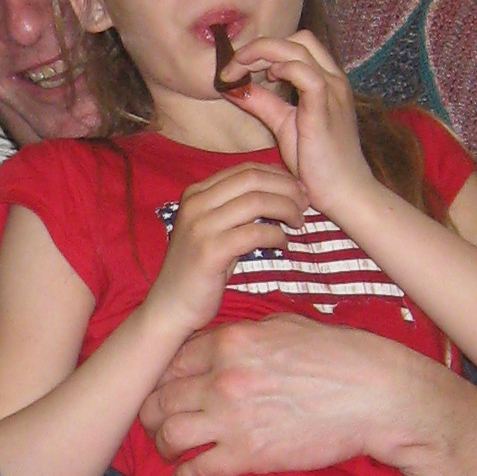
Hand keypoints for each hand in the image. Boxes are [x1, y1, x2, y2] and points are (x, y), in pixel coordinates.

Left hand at [141, 316, 421, 475]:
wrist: (375, 395)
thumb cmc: (339, 356)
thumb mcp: (285, 326)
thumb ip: (243, 334)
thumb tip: (219, 342)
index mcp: (229, 342)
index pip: (171, 361)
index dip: (162, 378)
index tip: (165, 390)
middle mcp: (222, 378)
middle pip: (160, 399)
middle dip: (153, 414)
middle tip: (159, 423)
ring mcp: (232, 418)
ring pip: (168, 436)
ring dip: (164, 446)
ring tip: (171, 451)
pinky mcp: (248, 455)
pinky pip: (196, 472)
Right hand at [148, 157, 307, 330]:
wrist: (170, 305)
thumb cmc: (198, 270)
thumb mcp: (212, 230)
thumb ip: (235, 209)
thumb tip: (278, 193)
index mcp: (196, 193)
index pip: (244, 170)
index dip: (278, 176)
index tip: (298, 190)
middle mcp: (195, 204)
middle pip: (252, 179)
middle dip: (287, 188)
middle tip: (305, 203)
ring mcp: (200, 227)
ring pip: (257, 202)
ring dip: (287, 209)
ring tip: (299, 222)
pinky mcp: (210, 251)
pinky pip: (255, 232)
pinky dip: (276, 235)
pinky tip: (283, 244)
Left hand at [221, 27, 368, 218]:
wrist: (344, 191)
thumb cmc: (317, 161)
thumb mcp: (283, 124)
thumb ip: (262, 102)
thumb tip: (234, 87)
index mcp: (325, 80)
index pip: (296, 44)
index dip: (262, 48)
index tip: (235, 66)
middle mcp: (333, 79)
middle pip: (298, 39)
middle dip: (259, 46)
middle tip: (232, 67)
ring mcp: (332, 91)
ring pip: (300, 48)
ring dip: (263, 54)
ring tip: (240, 72)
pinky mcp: (326, 108)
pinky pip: (308, 75)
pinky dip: (284, 69)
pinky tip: (268, 79)